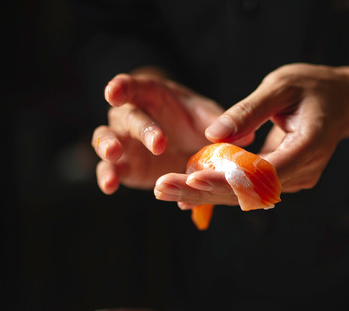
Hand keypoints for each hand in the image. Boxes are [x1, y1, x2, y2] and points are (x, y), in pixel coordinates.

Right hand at [91, 72, 225, 193]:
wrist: (190, 146)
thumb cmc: (196, 122)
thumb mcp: (210, 118)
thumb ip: (223, 124)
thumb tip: (244, 136)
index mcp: (150, 95)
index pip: (132, 86)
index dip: (121, 87)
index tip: (113, 93)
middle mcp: (131, 115)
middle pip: (127, 116)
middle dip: (142, 128)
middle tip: (159, 144)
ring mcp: (124, 141)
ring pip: (104, 139)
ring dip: (107, 146)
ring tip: (114, 155)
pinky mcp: (125, 166)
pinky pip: (110, 169)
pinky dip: (107, 176)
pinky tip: (110, 185)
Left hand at [155, 63, 348, 207]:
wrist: (343, 102)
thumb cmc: (314, 87)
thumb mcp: (281, 85)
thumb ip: (249, 111)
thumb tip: (213, 135)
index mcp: (309, 146)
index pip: (264, 173)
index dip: (228, 180)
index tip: (193, 179)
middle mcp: (304, 171)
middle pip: (250, 192)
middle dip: (205, 192)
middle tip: (163, 189)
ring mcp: (296, 180)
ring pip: (246, 195)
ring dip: (206, 193)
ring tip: (165, 190)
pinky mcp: (285, 180)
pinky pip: (250, 188)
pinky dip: (220, 186)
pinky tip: (187, 187)